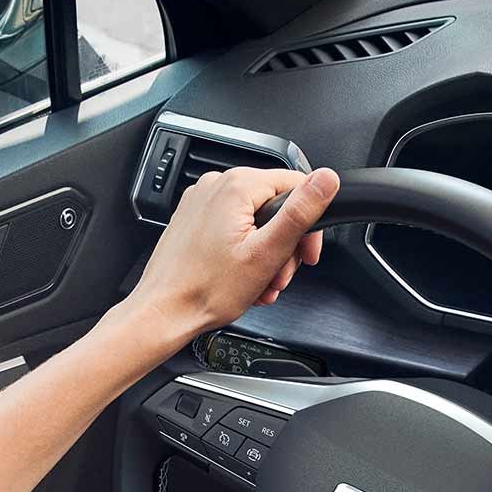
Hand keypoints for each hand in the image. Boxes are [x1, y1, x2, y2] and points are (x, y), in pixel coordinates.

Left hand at [113, 165, 339, 353]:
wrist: (164, 312)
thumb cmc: (206, 290)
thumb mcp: (266, 252)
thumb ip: (300, 213)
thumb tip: (326, 180)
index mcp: (237, 186)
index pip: (296, 186)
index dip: (309, 224)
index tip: (307, 255)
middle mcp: (216, 186)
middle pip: (275, 206)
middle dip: (285, 245)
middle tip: (279, 276)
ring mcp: (202, 202)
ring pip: (255, 219)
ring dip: (266, 254)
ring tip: (259, 283)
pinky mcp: (194, 219)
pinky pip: (233, 227)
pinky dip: (245, 251)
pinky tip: (244, 277)